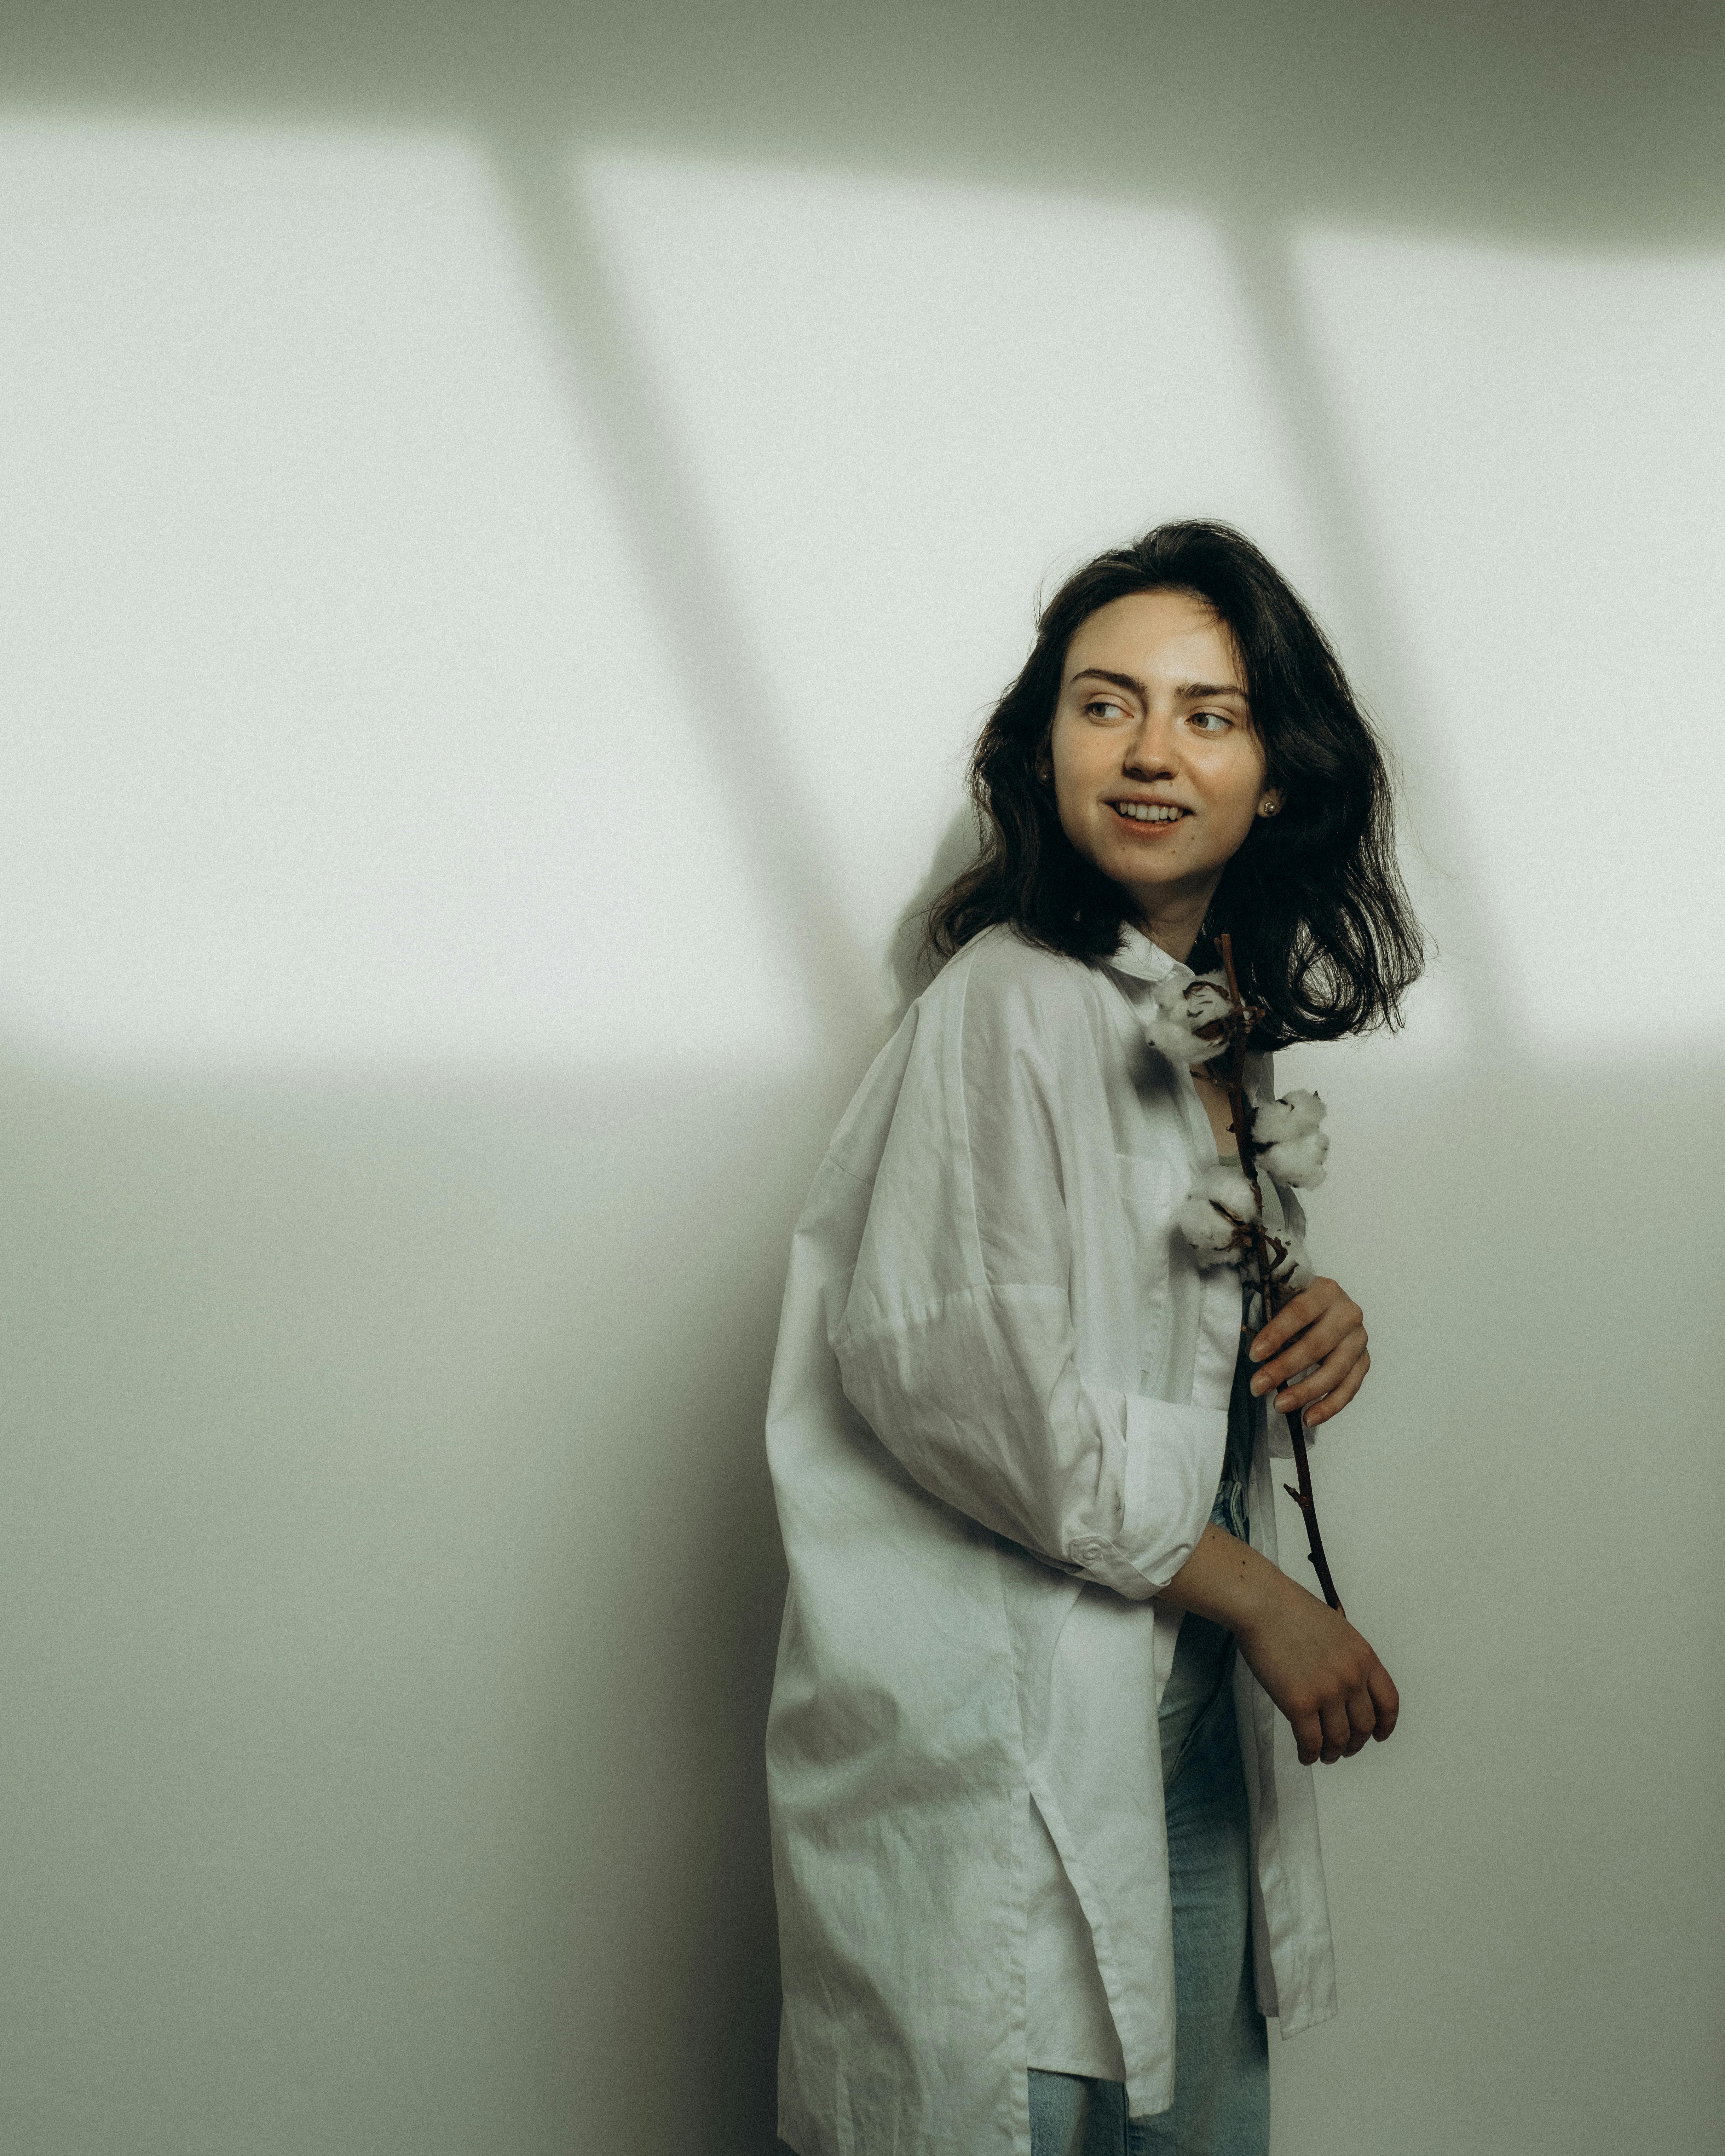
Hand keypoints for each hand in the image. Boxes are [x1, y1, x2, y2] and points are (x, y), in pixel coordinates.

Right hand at [1235, 1571, 1398, 1764]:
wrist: (1263, 1605)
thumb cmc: (1292, 1610)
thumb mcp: (1337, 1630)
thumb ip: (1348, 1658)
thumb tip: (1346, 1686)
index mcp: (1364, 1658)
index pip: (1388, 1701)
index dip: (1386, 1724)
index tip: (1379, 1735)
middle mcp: (1352, 1678)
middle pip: (1364, 1726)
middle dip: (1356, 1743)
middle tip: (1345, 1749)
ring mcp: (1327, 1693)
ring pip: (1339, 1739)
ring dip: (1333, 1752)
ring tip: (1325, 1755)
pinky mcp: (1300, 1704)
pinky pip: (1311, 1741)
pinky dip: (1310, 1754)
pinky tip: (1306, 1756)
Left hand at [1249, 1276, 1367, 1427]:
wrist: (1324, 1305)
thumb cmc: (1294, 1303)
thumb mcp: (1281, 1298)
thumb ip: (1268, 1313)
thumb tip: (1247, 1345)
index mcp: (1325, 1290)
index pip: (1299, 1312)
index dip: (1276, 1334)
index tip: (1254, 1355)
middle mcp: (1348, 1313)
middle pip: (1316, 1345)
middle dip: (1284, 1368)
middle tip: (1258, 1386)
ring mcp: (1359, 1339)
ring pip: (1335, 1371)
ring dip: (1305, 1392)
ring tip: (1279, 1406)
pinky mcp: (1363, 1360)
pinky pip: (1349, 1388)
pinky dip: (1329, 1406)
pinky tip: (1308, 1418)